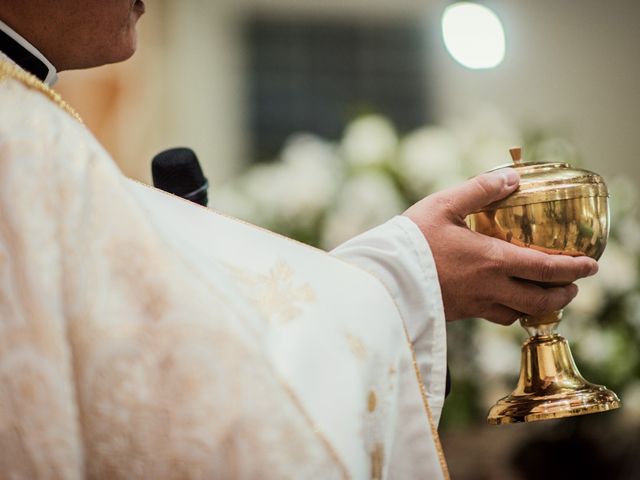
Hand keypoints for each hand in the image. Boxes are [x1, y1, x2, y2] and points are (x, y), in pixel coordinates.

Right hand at [403, 169, 598, 323]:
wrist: (383, 277)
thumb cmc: (411, 239)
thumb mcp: (443, 204)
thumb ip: (480, 190)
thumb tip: (512, 178)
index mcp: (491, 259)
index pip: (545, 268)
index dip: (574, 269)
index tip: (590, 265)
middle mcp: (489, 287)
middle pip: (541, 299)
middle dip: (565, 293)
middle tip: (574, 284)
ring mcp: (475, 304)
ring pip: (520, 313)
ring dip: (540, 305)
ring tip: (544, 293)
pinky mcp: (460, 313)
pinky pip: (496, 317)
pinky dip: (511, 312)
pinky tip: (506, 300)